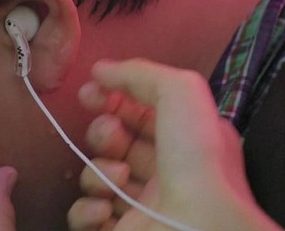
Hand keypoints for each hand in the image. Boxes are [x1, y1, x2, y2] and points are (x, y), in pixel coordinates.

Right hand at [67, 59, 280, 230]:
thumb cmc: (197, 159)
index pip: (140, 112)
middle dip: (103, 132)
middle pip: (115, 143)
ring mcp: (140, 205)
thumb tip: (100, 70)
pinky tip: (104, 207)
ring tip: (119, 177)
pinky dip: (86, 209)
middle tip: (110, 135)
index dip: (113, 98)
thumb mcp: (181, 92)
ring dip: (98, 171)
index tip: (91, 92)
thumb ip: (140, 72)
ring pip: (97, 177)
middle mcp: (165, 172)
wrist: (200, 228)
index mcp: (186, 139)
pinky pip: (84, 215)